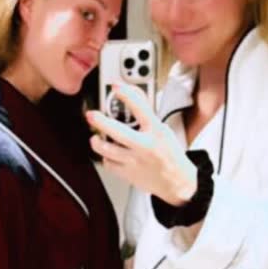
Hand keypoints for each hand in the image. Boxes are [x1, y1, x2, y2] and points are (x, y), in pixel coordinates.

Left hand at [86, 82, 196, 205]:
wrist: (176, 182)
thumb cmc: (170, 155)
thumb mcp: (163, 130)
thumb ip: (147, 116)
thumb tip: (132, 97)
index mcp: (156, 132)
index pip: (141, 109)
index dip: (127, 95)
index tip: (116, 87)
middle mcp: (144, 146)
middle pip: (118, 132)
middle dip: (101, 122)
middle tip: (91, 115)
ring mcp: (134, 162)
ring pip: (108, 150)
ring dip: (97, 142)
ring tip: (95, 137)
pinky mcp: (128, 174)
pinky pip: (109, 164)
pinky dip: (105, 157)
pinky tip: (107, 153)